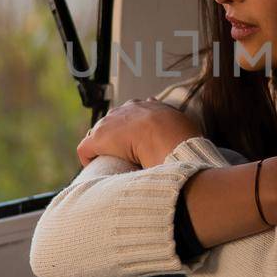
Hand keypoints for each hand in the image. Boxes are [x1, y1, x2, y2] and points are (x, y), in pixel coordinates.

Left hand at [76, 98, 202, 168]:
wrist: (165, 136)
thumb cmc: (182, 138)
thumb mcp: (187, 129)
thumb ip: (183, 131)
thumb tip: (191, 144)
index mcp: (148, 106)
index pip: (135, 116)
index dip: (135, 132)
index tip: (139, 146)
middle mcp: (127, 109)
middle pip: (115, 124)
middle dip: (117, 140)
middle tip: (126, 159)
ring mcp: (111, 123)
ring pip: (100, 136)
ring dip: (105, 150)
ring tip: (113, 167)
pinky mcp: (97, 138)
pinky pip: (86, 150)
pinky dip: (89, 160)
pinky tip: (96, 170)